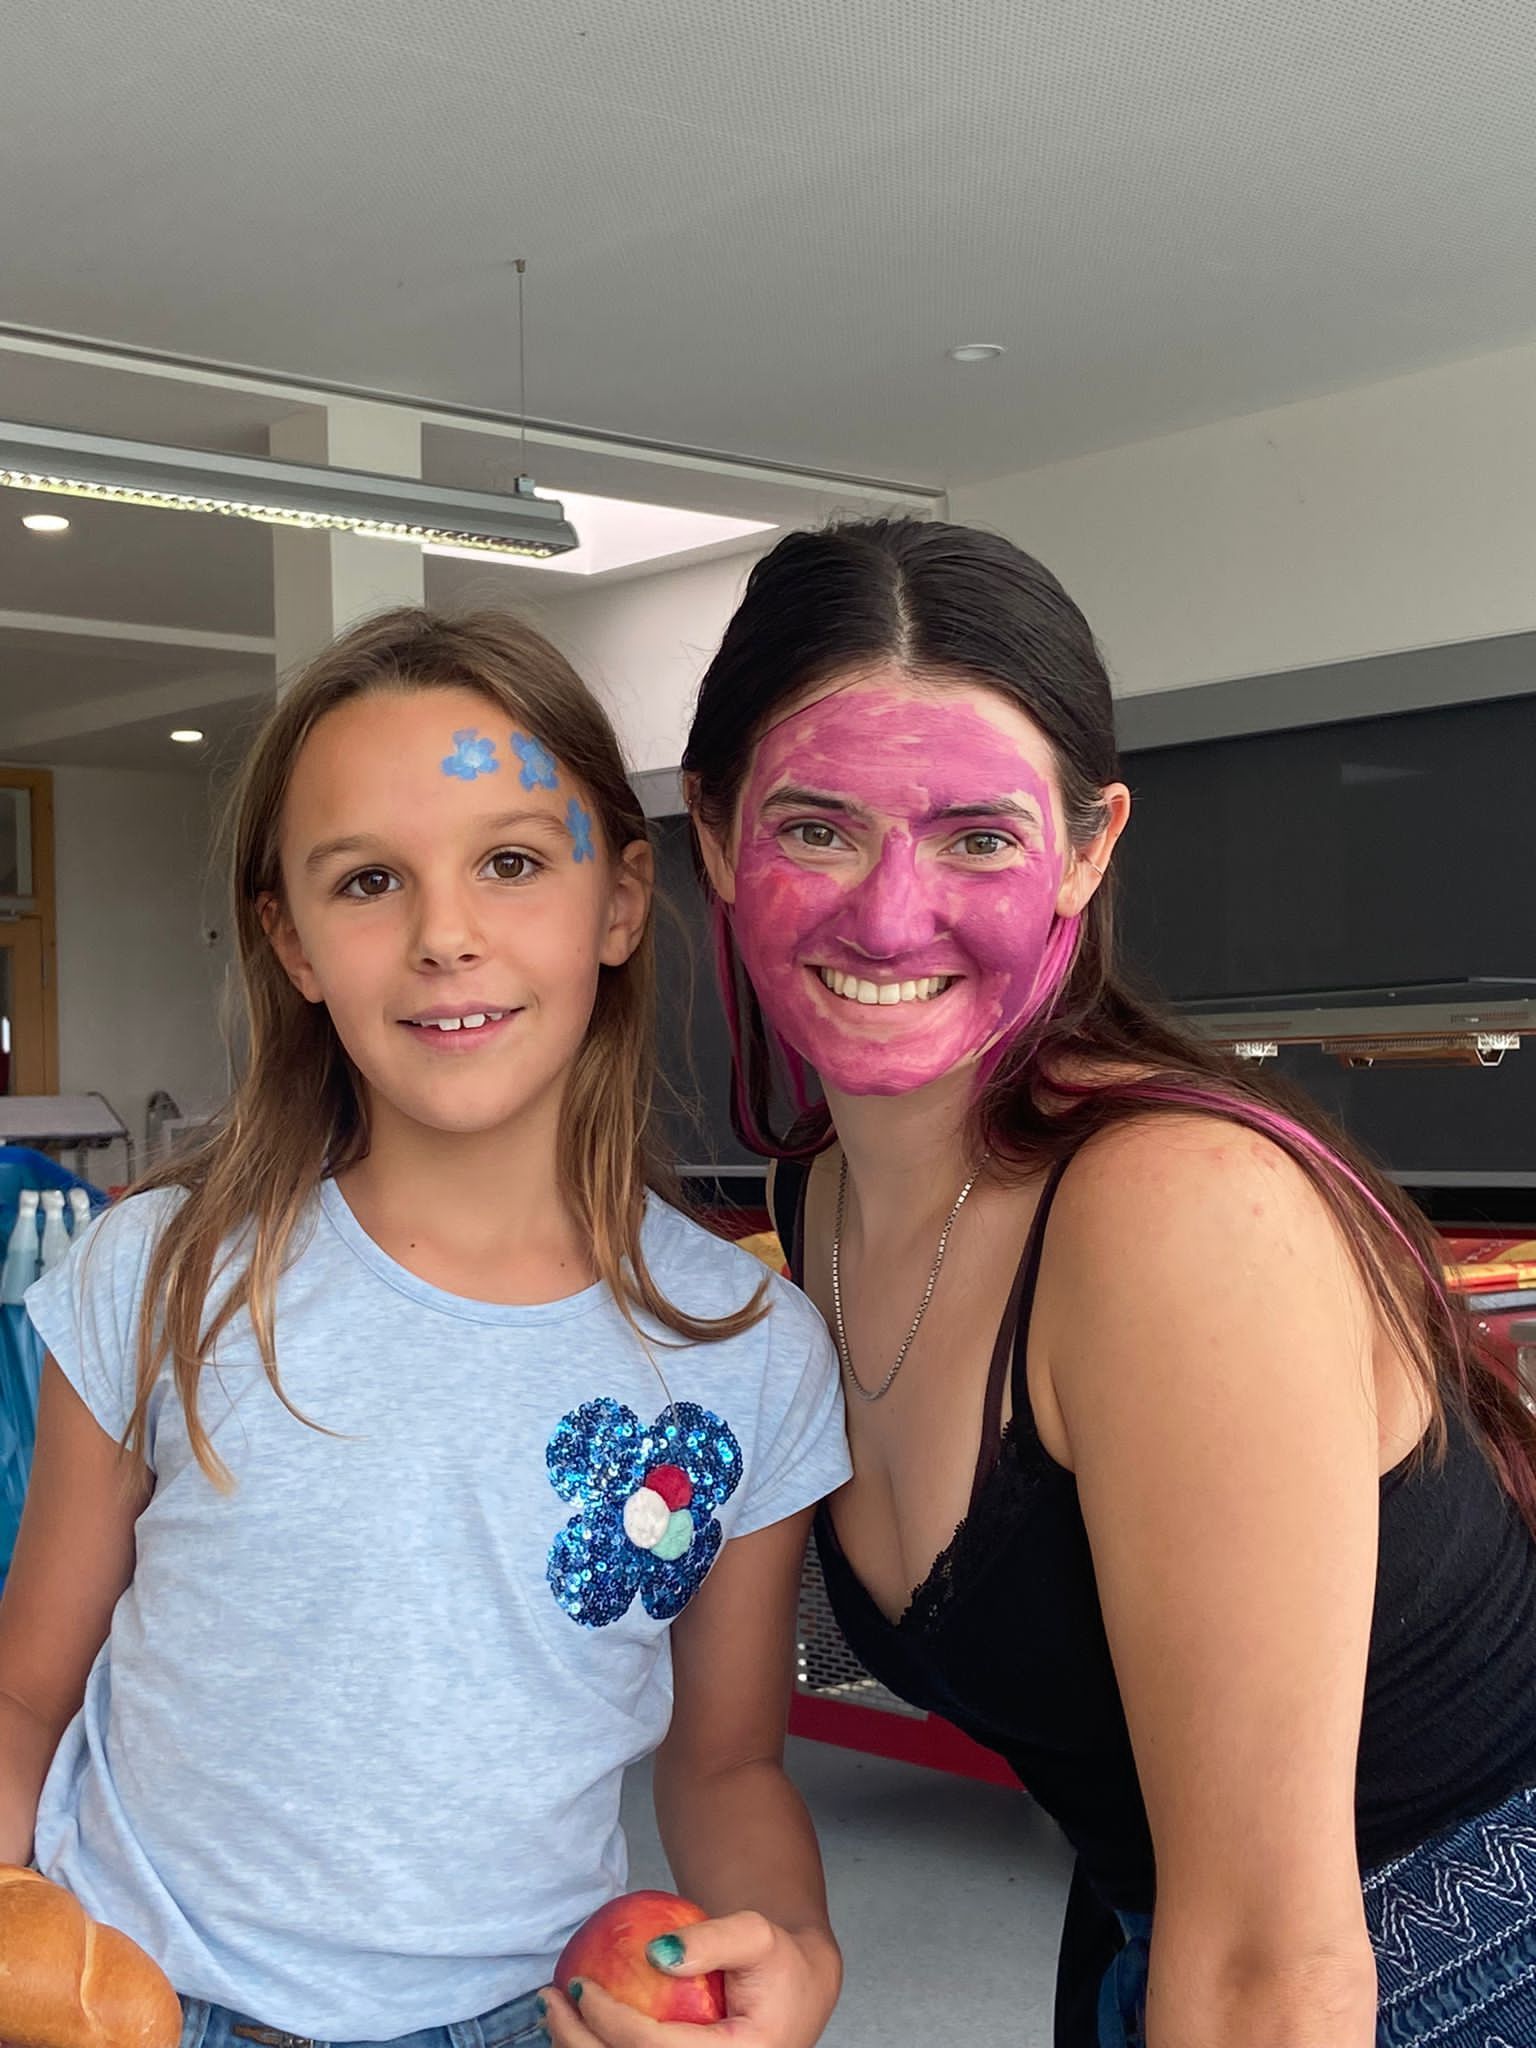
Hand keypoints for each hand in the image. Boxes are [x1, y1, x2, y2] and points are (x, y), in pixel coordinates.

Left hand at [540, 1910, 839, 2047]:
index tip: (579, 1986)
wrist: (796, 1995)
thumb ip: (714, 1940)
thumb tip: (656, 1953)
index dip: (610, 2022)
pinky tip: (575, 2029)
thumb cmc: (777, 1963)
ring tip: (553, 2017)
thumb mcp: (758, 1935)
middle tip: (550, 2001)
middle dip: (579, 2045)